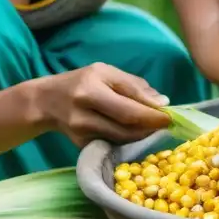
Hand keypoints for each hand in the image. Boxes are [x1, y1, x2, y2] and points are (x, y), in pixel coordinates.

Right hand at [43, 63, 172, 147]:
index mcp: (90, 88)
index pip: (128, 106)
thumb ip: (133, 85)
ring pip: (122, 139)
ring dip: (143, 135)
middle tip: (168, 125)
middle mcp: (83, 112)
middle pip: (126, 126)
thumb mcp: (105, 72)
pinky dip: (129, 140)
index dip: (153, 114)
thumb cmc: (81, 82)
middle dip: (151, 127)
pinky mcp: (82, 146)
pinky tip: (138, 135)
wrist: (46, 102)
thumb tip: (162, 102)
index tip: (171, 116)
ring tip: (156, 128)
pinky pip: (113, 144)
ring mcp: (81, 132)